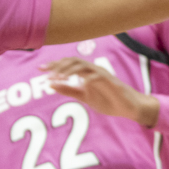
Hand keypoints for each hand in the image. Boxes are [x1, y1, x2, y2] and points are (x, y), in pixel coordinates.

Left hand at [45, 56, 160, 125]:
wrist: (128, 107)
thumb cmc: (108, 100)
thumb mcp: (84, 96)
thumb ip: (68, 90)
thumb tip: (50, 84)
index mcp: (86, 72)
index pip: (68, 63)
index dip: (54, 65)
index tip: (39, 69)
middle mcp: (93, 70)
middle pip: (73, 61)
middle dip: (58, 65)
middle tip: (45, 72)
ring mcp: (102, 74)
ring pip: (82, 66)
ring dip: (68, 71)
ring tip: (57, 78)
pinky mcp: (110, 81)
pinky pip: (97, 76)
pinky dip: (86, 78)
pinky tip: (79, 83)